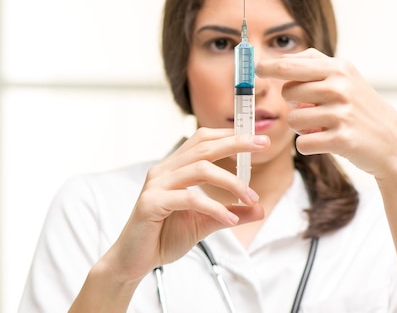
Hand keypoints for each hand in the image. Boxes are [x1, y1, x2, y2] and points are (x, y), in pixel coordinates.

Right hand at [100, 128, 266, 284]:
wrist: (134, 260)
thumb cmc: (163, 237)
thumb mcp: (204, 223)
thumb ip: (229, 213)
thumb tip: (259, 208)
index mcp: (173, 169)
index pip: (201, 141)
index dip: (228, 135)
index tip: (256, 139)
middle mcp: (163, 171)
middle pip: (203, 147)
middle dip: (235, 143)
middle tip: (262, 145)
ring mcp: (155, 185)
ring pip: (199, 169)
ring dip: (231, 181)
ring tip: (250, 198)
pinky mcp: (151, 203)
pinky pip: (190, 198)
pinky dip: (215, 207)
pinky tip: (229, 218)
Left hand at [256, 48, 396, 177]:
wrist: (395, 144)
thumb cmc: (362, 109)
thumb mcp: (346, 78)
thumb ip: (315, 65)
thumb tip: (277, 60)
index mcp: (339, 68)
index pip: (290, 65)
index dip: (268, 67)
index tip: (256, 68)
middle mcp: (340, 87)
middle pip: (287, 93)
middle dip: (292, 104)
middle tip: (312, 108)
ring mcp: (341, 113)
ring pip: (292, 120)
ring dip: (301, 128)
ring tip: (323, 126)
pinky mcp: (341, 139)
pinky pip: (302, 143)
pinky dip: (308, 145)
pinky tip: (326, 142)